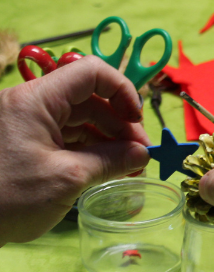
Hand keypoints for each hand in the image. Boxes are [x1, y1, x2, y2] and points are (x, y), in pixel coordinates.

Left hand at [0, 56, 149, 245]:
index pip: (91, 72)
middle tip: (141, 154)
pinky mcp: (23, 142)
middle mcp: (29, 103)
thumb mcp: (68, 179)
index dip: (122, 91)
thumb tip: (142, 154)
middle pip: (88, 97)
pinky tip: (107, 168)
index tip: (137, 121)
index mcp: (36, 100)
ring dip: (108, 138)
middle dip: (120, 122)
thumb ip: (111, 161)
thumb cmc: (6, 199)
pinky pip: (65, 135)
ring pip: (79, 117)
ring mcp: (24, 123)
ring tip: (129, 165)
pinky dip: (89, 148)